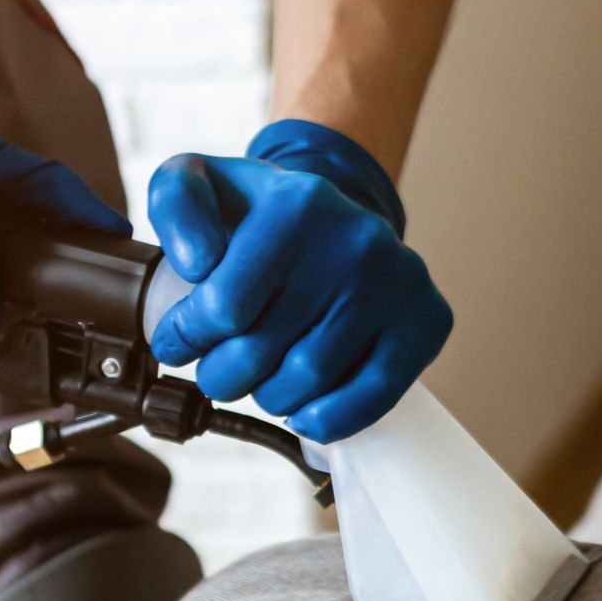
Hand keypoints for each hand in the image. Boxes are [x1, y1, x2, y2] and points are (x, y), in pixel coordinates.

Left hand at [146, 120, 451, 442]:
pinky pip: (370, 398)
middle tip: (216, 370)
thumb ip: (175, 203)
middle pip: (261, 352)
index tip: (177, 342)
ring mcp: (398, 281)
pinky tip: (303, 409)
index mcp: (298, 203)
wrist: (331, 219)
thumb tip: (199, 263)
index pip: (223, 307)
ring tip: (259, 378)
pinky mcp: (425, 321)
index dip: (185, 338)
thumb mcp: (199, 182)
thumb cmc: (256, 215)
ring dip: (268, 396)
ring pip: (307, 381)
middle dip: (221, 374)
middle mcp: (356, 239)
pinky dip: (326, 418)